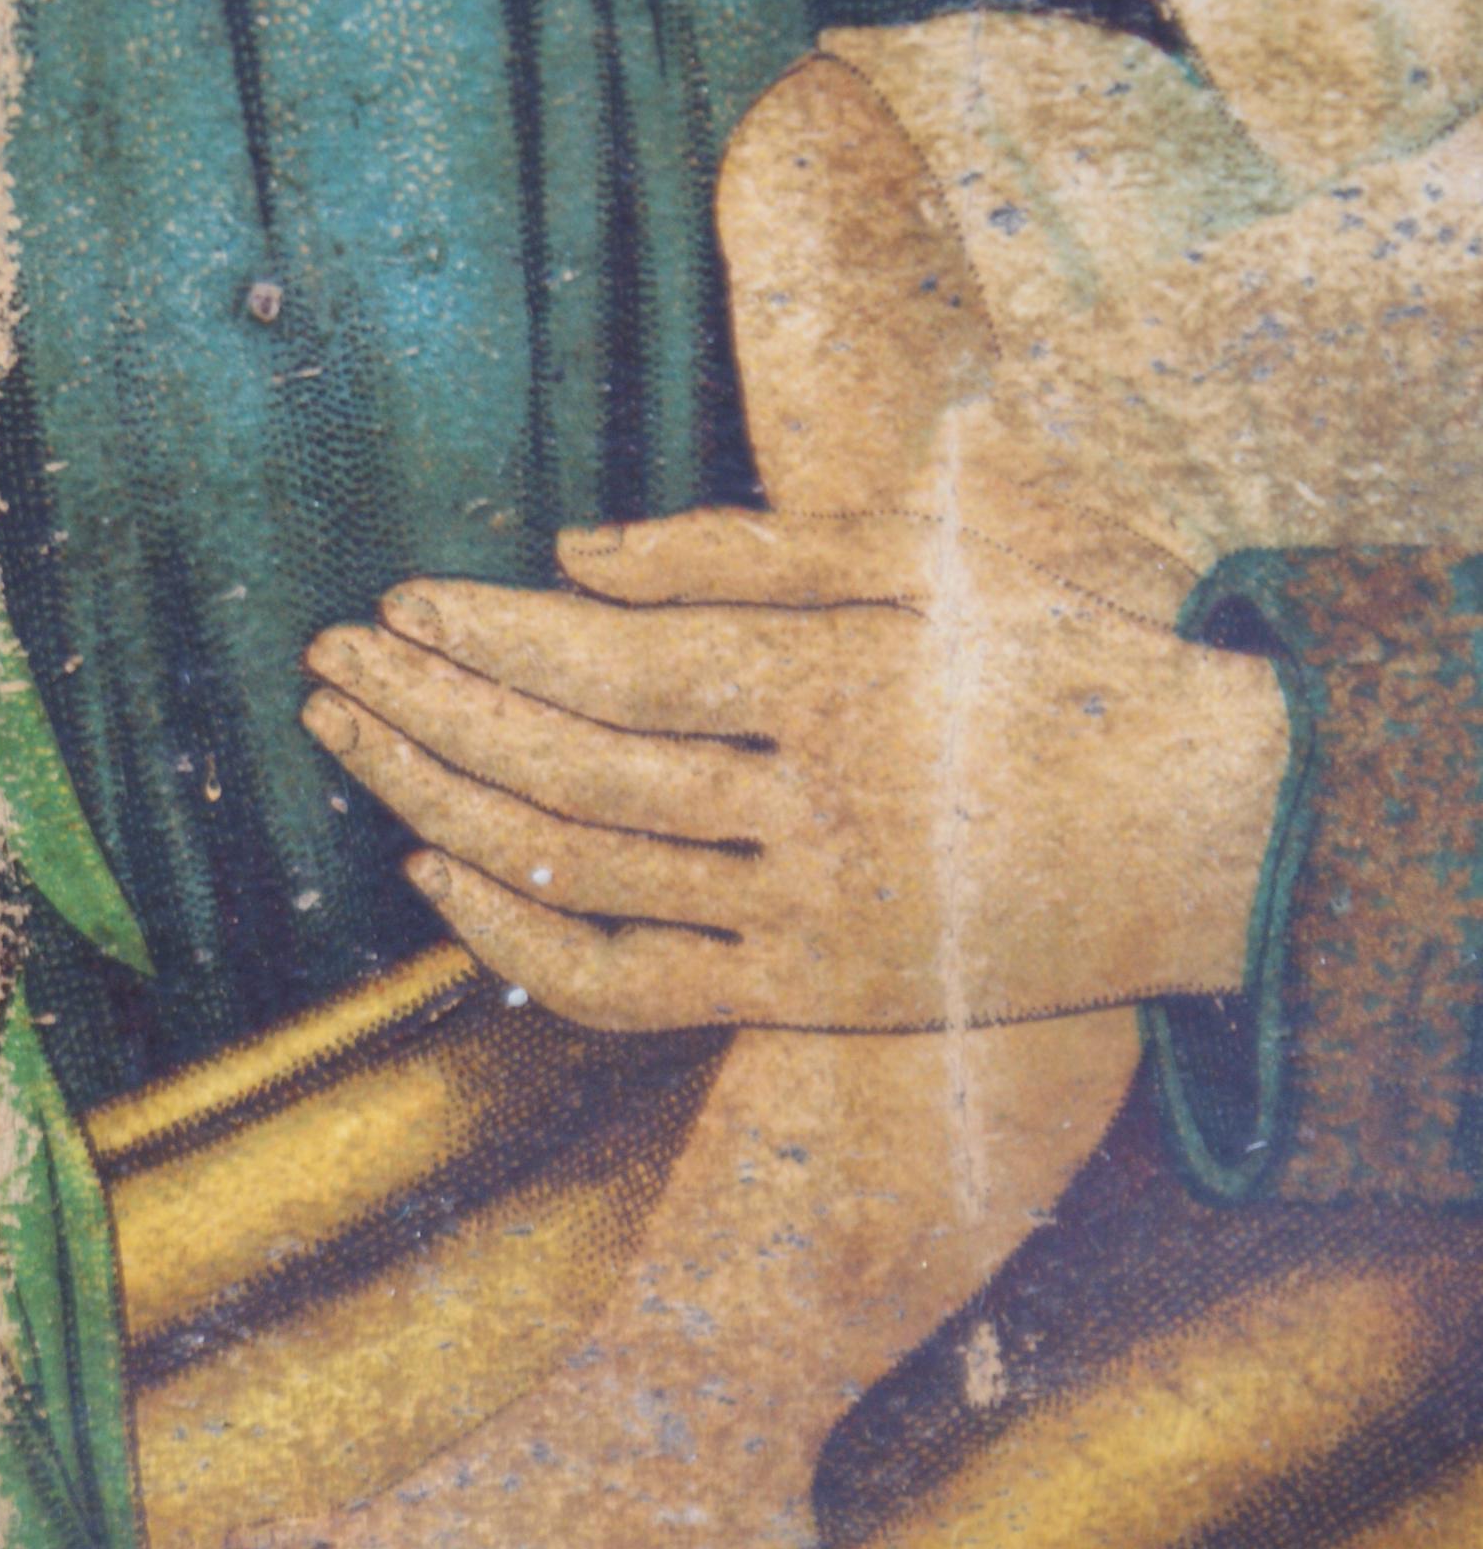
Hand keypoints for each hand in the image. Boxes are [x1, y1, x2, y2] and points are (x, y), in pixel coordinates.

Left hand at [303, 507, 1291, 1032]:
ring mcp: (810, 921)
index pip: (618, 668)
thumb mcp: (940, 558)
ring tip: (346, 741)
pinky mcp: (805, 997)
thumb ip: (752, 550)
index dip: (489, 639)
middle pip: (569, 770)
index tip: (398, 602)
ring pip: (576, 876)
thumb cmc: (1064, 662)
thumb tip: (569, 555)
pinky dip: (512, 938)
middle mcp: (821, 814)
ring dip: (436, 807)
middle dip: (423, 714)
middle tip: (325, 665)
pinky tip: (433, 874)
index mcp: (848, 686)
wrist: (1222, 833)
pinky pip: (623, 987)